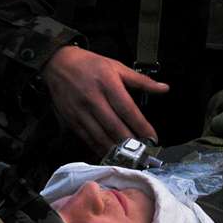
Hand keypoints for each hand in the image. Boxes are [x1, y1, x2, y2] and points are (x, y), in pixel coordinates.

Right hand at [43, 46, 168, 154]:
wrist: (59, 63)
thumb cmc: (90, 65)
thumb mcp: (117, 66)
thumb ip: (142, 80)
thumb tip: (164, 88)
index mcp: (108, 84)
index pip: (127, 109)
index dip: (141, 126)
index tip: (152, 138)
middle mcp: (94, 98)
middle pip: (114, 126)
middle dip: (130, 143)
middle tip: (143, 153)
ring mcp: (81, 111)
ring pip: (100, 136)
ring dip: (116, 150)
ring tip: (129, 158)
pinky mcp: (72, 120)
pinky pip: (88, 138)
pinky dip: (100, 149)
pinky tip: (110, 155)